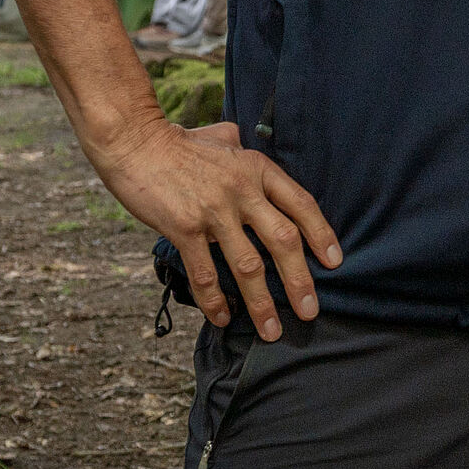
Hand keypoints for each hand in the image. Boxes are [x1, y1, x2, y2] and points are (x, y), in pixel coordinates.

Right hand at [95, 117, 339, 340]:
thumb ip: (241, 148)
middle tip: (311, 311)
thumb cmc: (180, 143)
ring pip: (247, 265)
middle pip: (283, 241)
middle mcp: (243, 191)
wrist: (134, 143)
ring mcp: (214, 211)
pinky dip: (215, 300)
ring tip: (272, 330)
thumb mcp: (223, 137)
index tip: (335, 262)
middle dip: (300, 280)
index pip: (301, 205)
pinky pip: (205, 272)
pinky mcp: (184, 228)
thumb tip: (245, 142)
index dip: (322, 235)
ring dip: (261, 303)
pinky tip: (223, 318)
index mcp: (258, 169)